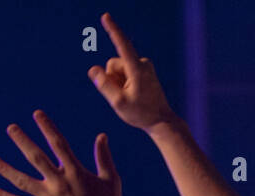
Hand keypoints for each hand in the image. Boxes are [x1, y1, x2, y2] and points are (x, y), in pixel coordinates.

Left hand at [0, 111, 122, 195]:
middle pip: (36, 157)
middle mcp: (60, 182)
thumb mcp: (111, 180)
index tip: (36, 114)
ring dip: (7, 170)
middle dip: (22, 141)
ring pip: (23, 181)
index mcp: (75, 172)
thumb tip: (102, 135)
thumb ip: (103, 157)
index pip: (58, 143)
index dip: (47, 127)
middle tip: (10, 128)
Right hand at [88, 13, 176, 131]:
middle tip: (126, 97)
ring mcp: (143, 65)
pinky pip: (124, 72)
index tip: (106, 16)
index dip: (113, 30)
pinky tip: (134, 94)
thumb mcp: (118, 102)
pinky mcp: (142, 69)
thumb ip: (104, 85)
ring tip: (131, 96)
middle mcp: (142, 63)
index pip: (122, 45)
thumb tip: (93, 69)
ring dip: (118, 83)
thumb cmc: (140, 113)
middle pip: (112, 65)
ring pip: (117, 69)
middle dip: (112, 80)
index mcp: (137, 69)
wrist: (160, 120)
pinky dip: (123, 83)